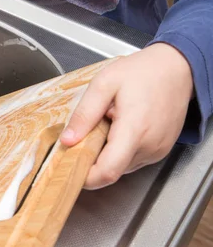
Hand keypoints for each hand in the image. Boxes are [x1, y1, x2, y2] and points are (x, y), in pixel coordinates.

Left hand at [60, 43, 193, 189]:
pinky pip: (132, 160)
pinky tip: (120, 129)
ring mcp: (157, 151)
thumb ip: (85, 114)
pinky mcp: (160, 151)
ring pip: (120, 167)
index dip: (85, 178)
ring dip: (107, 154)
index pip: (107, 172)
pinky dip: (120, 151)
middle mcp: (149, 146)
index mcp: (134, 130)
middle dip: (92, 160)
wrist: (178, 68)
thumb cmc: (143, 72)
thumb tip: (67, 140)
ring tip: (108, 125)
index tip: (70, 167)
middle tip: (87, 134)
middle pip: (111, 171)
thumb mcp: (104, 84)